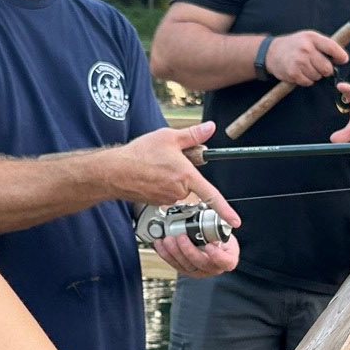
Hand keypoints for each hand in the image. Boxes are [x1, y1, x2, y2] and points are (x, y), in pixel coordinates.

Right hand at [111, 123, 239, 229]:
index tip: (235, 221)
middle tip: (169, 160)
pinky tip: (150, 176)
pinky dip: (162, 185)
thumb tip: (210, 128)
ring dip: (173, 178)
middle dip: (185, 172)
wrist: (114, 171)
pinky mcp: (158, 203)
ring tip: (156, 167)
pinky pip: (168, 193)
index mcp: (185, 175)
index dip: (225, 210)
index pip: (211, 195)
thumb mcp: (168, 137)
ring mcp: (167, 199)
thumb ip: (193, 134)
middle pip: (192, 183)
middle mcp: (178, 190)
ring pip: (179, 188)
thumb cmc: (139, 154)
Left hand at [152, 227, 240, 278]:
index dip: (217, 256)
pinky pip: (175, 264)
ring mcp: (199, 270)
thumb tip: (214, 206)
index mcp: (227, 259)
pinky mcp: (185, 269)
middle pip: (201, 263)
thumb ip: (220, 221)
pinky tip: (160, 244)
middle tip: (181, 237)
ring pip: (186, 265)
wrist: (213, 242)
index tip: (209, 246)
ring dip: (174, 252)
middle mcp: (213, 267)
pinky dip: (166, 254)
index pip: (225, 261)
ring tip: (168, 239)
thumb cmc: (220, 236)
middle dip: (189, 250)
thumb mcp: (224, 227)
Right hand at [265, 31, 348, 86]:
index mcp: (312, 38)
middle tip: (318, 65)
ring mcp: (299, 61)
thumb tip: (342, 58)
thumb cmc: (294, 45)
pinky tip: (300, 72)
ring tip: (306, 67)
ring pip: (318, 76)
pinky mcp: (293, 73)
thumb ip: (325, 45)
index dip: (341, 56)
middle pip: (327, 68)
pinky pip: (308, 82)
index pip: (333, 48)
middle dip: (325, 69)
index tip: (343, 60)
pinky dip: (306, 80)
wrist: (271, 52)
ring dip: (314, 75)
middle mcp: (306, 49)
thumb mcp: (309, 38)